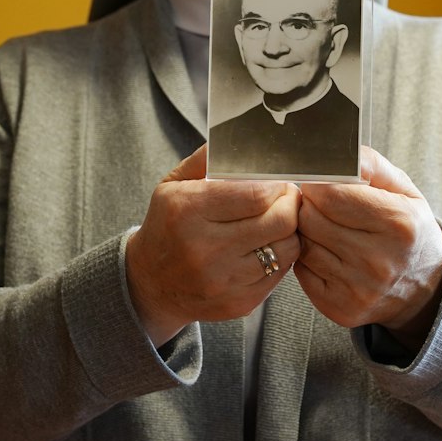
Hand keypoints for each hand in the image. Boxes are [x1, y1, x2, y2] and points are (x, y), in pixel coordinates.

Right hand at [126, 145, 301, 345]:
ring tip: (277, 221)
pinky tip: (267, 246)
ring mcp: (223, 280)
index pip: (256, 193)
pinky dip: (281, 256)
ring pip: (287, 248)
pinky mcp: (239, 302)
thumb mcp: (173, 185)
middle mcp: (205, 248)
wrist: (151, 284)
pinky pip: (280, 274)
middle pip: (279, 221)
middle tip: (285, 198)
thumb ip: (206, 158)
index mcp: (188, 211)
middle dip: (290, 204)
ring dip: (289, 231)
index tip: (278, 181)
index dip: (277, 184)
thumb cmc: (168, 225)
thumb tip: (240, 137)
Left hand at [295, 147, 441, 350]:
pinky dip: (309, 259)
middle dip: (310, 206)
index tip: (320, 183)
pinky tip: (329, 254)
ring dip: (309, 233)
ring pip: (303, 244)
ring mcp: (358, 288)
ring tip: (330, 230)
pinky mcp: (339, 308)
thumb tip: (334, 154)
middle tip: (323, 206)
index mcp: (398, 224)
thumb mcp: (403, 190)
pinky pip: (302, 271)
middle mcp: (378, 260)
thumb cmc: (408, 229)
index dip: (318, 184)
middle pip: (310, 218)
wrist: (424, 288)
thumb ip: (370, 164)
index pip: (330, 194)